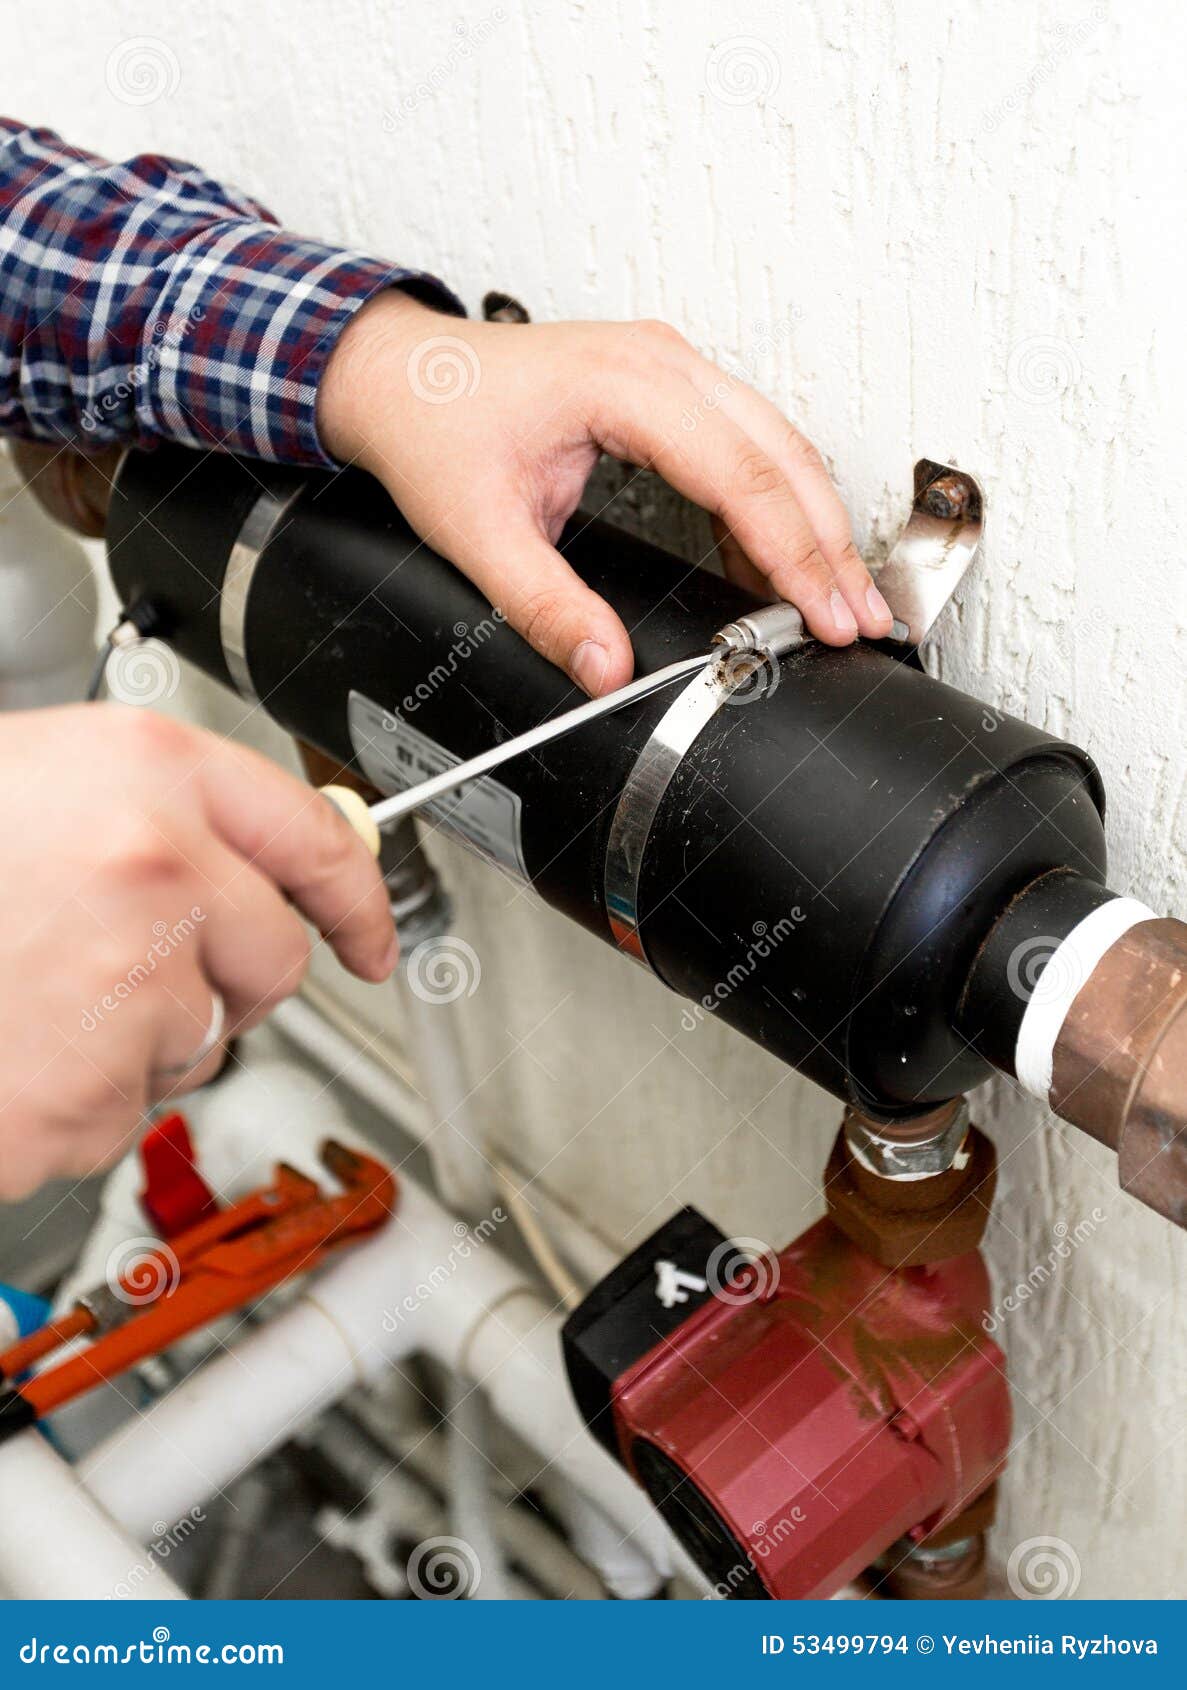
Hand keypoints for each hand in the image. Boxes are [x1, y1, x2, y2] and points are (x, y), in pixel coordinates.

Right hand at [0, 706, 394, 1197]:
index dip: (357, 896)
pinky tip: (5, 1049)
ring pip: (203, 1046)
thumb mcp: (33, 782)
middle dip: (224, 981)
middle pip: (276, 958)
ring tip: (25, 997)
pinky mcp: (82, 1092)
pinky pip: (126, 1114)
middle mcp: (153, 867)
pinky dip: (74, 1103)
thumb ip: (157, 816)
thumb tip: (263, 871)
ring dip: (137, 1044)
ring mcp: (123, 984)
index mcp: (143, 769)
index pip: (314, 835)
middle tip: (124, 974)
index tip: (371, 937)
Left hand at [317, 293, 891, 695]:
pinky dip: (775, 505)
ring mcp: (672, 367)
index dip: (795, 555)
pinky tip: (783, 565)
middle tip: (862, 620)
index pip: (742, 475)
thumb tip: (606, 670)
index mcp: (627, 384)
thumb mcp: (478, 531)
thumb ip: (544, 605)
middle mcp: (663, 362)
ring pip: (777, 445)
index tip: (825, 617)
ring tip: (840, 600)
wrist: (400, 372)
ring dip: (814, 523)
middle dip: (830, 546)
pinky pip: (746, 443)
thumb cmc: (434, 425)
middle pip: (781, 456)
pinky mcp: (668, 388)